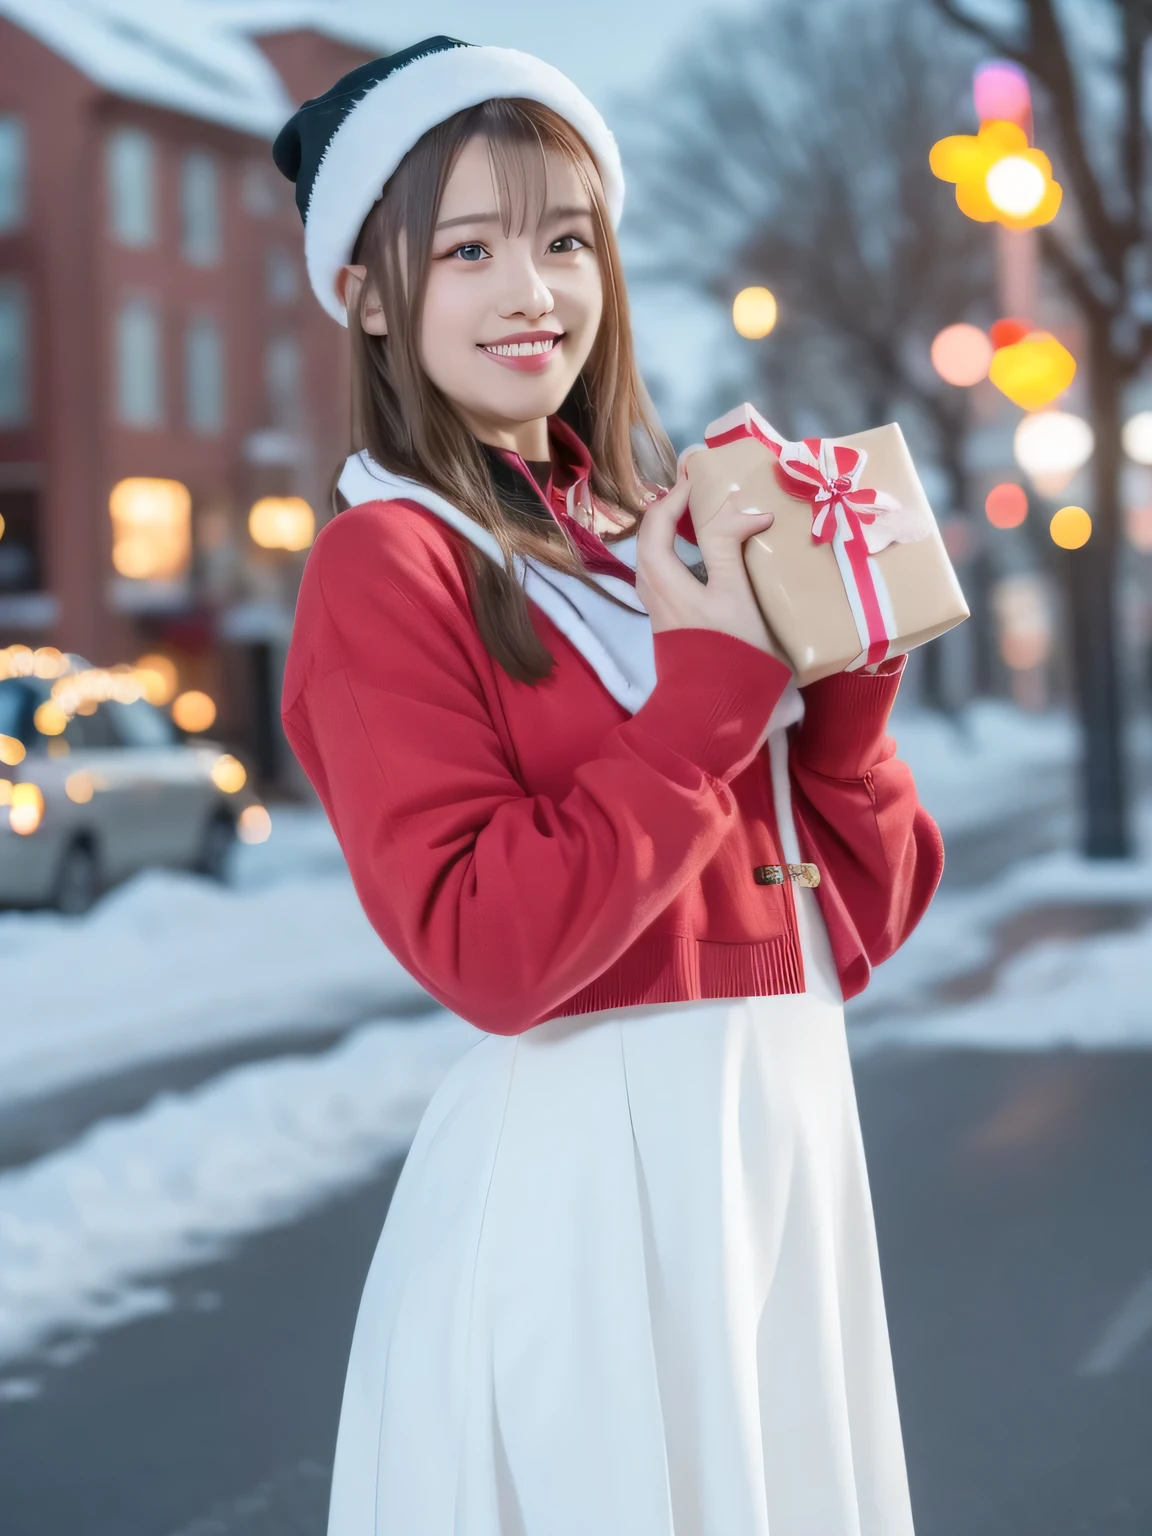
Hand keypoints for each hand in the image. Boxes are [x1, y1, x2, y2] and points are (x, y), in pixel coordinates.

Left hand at [634, 472, 778, 655]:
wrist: (718, 708)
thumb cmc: (729, 649)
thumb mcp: (734, 592)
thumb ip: (729, 544)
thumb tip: (745, 508)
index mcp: (662, 578)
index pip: (658, 522)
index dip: (675, 495)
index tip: (698, 476)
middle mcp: (652, 591)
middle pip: (651, 539)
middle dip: (671, 511)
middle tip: (699, 494)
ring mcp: (660, 609)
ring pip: (657, 559)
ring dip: (675, 534)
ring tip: (703, 520)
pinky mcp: (672, 623)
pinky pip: (668, 575)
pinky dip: (681, 555)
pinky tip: (708, 558)